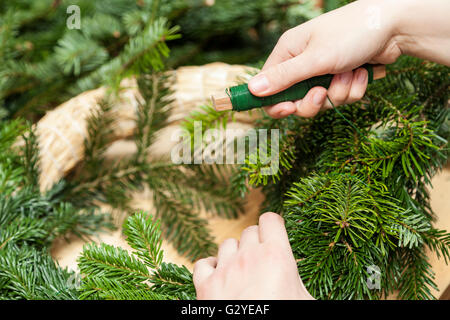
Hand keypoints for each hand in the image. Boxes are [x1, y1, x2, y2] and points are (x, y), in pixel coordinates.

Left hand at [193, 212, 313, 299]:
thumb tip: (300, 278)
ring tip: (243, 270)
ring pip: (227, 244)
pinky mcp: (205, 286)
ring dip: (235, 253)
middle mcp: (248, 256)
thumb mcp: (304, 299)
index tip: (275, 234)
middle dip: (257, 241)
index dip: (274, 226)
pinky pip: (203, 263)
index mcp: (276, 256)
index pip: (271, 220)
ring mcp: (224, 270)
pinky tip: (220, 276)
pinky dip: (211, 267)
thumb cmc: (284, 316)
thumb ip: (297, 280)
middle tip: (263, 259)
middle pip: (249, 231)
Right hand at [248, 0, 449, 118]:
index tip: (289, 109)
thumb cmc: (351, 34)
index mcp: (288, 53)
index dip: (276, 104)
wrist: (394, 27)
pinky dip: (354, 89)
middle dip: (315, 100)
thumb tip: (252, 90)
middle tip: (323, 91)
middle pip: (296, 101)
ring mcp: (322, 72)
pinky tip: (362, 71)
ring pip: (322, 102)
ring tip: (351, 71)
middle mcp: (302, 64)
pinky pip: (341, 98)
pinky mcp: (341, 78)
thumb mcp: (314, 58)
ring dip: (340, 92)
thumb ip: (283, 78)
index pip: (269, 88)